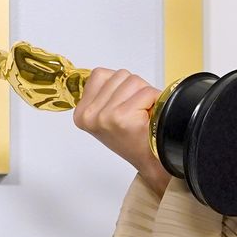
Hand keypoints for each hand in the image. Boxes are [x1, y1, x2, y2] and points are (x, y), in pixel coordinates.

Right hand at [73, 68, 168, 194]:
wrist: (149, 161)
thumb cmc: (133, 138)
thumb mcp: (107, 116)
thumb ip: (104, 94)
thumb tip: (111, 75)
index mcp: (81, 113)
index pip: (100, 74)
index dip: (120, 85)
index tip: (123, 104)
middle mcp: (89, 114)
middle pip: (120, 75)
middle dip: (134, 89)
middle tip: (136, 111)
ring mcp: (105, 115)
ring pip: (134, 80)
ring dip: (145, 94)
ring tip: (142, 114)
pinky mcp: (122, 117)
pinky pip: (146, 91)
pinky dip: (155, 99)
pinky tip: (149, 116)